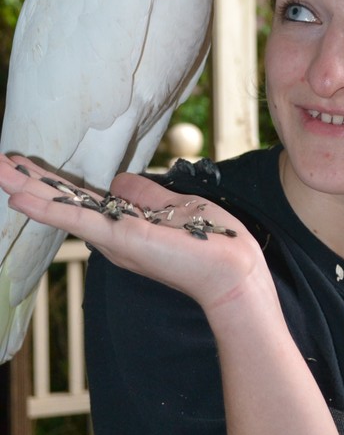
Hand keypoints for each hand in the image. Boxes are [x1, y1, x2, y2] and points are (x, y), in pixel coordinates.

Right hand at [0, 154, 271, 315]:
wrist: (231, 268)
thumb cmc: (208, 240)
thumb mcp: (171, 206)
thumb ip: (143, 194)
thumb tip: (117, 180)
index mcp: (122, 223)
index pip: (78, 199)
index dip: (51, 182)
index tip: (24, 166)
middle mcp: (110, 233)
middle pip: (62, 202)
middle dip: (28, 183)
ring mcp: (112, 237)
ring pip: (61, 208)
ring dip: (27, 189)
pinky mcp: (121, 238)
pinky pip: (77, 219)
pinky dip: (48, 208)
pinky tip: (20, 196)